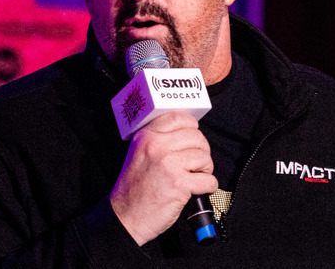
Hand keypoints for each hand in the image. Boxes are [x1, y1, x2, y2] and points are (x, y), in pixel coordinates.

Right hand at [110, 111, 217, 245]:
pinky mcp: (179, 184)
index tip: (193, 137)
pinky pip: (208, 179)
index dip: (192, 127)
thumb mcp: (138, 154)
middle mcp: (157, 146)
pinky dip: (208, 186)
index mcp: (146, 136)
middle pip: (196, 137)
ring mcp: (168, 164)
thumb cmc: (134, 189)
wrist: (126, 217)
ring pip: (204, 157)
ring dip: (206, 169)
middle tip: (196, 163)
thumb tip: (187, 133)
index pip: (178, 118)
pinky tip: (198, 189)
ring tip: (195, 177)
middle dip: (202, 151)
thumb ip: (158, 141)